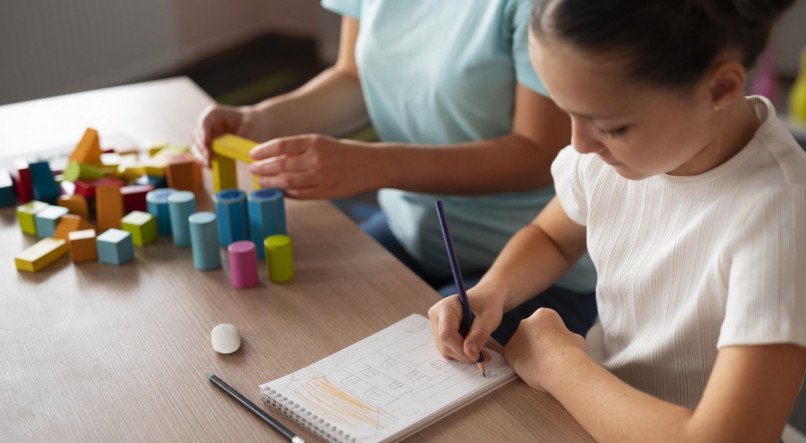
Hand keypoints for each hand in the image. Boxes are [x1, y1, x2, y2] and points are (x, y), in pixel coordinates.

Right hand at [191, 104, 271, 165]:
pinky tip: (211, 167)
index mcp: (214, 114)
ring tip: (209, 165)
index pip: (204, 122)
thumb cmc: (253, 123)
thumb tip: (234, 150)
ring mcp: (207, 136)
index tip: (207, 143)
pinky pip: (203, 155)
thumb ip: (241, 136)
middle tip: (209, 158)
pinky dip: (204, 161)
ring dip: (200, 156)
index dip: (203, 133)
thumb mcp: (250, 127)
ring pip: (197, 147)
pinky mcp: (210, 147)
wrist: (257, 126)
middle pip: (197, 136)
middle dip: (201, 148)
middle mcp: (207, 124)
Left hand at [248, 134, 380, 198]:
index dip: (263, 150)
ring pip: (287, 182)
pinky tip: (279, 191)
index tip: (253, 154)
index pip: (281, 145)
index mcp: (315, 141)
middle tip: (253, 169)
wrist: (372, 165)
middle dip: (263, 168)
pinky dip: (286, 193)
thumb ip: (300, 149)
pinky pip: (299, 194)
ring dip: (271, 183)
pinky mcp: (325, 192)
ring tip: (261, 182)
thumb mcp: (322, 142)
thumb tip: (272, 156)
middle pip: (281, 165)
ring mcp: (321, 177)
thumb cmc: (344, 152)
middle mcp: (317, 159)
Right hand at [427, 290, 503, 363]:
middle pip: (444, 344)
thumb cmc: (488, 304)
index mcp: (446, 306)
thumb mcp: (489, 318)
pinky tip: (472, 345)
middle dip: (464, 354)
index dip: (460, 349)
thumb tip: (470, 353)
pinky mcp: (439, 333)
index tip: (478, 355)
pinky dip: (461, 352)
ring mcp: (436, 325)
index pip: (446, 334)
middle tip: (484, 355)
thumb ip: (479, 335)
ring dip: (463, 354)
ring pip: (445, 350)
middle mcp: (436, 315)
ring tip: (480, 348)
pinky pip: (447, 349)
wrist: (487, 298)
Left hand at [504, 308, 584, 390]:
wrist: (561, 368)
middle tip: (548, 357)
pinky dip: (522, 364)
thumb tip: (565, 339)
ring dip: (529, 353)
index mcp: (543, 314)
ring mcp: (515, 336)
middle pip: (531, 333)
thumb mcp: (576, 338)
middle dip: (537, 343)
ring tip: (542, 365)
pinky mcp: (508, 351)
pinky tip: (533, 370)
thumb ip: (565, 335)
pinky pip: (515, 358)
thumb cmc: (572, 354)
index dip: (552, 337)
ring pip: (522, 346)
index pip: (545, 324)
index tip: (557, 347)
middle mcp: (526, 321)